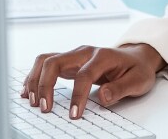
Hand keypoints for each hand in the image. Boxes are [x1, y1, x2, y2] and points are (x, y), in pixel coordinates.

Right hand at [19, 43, 165, 118]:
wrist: (137, 58)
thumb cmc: (137, 70)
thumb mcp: (138, 81)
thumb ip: (121, 88)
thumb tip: (102, 97)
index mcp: (103, 56)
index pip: (84, 75)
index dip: (77, 96)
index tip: (74, 115)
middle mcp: (84, 52)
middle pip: (55, 62)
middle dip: (45, 85)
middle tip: (43, 108)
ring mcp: (75, 56)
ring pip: (46, 60)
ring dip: (35, 79)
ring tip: (31, 100)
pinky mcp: (69, 62)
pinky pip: (46, 64)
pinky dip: (35, 76)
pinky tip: (29, 90)